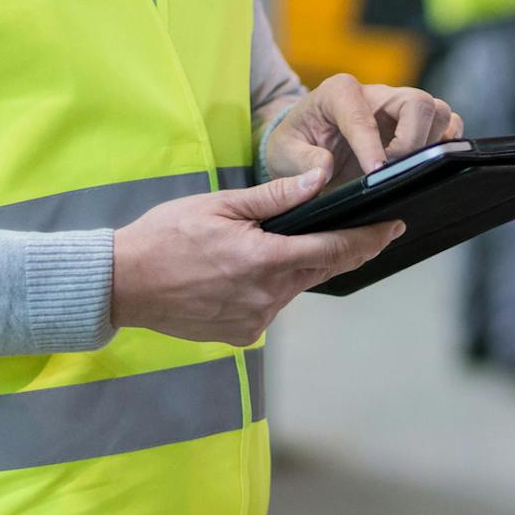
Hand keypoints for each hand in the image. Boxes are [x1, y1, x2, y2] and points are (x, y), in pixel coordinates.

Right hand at [112, 169, 404, 346]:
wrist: (120, 285)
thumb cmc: (164, 237)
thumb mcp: (219, 205)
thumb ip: (274, 197)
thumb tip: (319, 180)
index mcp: (265, 260)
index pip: (335, 249)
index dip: (369, 239)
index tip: (393, 228)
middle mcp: (267, 296)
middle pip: (321, 269)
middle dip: (346, 250)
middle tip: (370, 232)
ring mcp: (257, 319)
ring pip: (296, 288)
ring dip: (300, 268)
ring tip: (283, 246)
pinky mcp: (244, 334)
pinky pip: (271, 307)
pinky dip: (271, 288)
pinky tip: (248, 273)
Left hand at [264, 73, 464, 182]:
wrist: (307, 145)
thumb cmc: (296, 144)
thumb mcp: (284, 153)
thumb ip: (302, 160)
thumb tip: (324, 170)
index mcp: (339, 92)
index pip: (363, 115)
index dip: (371, 147)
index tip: (374, 174)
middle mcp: (377, 94)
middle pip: (418, 103)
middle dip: (411, 141)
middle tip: (393, 170)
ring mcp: (400, 108)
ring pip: (439, 112)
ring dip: (430, 144)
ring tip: (407, 169)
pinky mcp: (417, 124)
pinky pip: (449, 126)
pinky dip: (444, 146)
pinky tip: (423, 165)